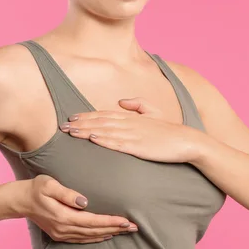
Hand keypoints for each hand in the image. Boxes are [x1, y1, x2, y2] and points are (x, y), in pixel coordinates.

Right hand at [17, 174, 138, 242]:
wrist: (20, 201)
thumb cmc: (36, 188)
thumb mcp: (49, 184)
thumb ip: (67, 193)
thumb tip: (84, 201)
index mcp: (64, 216)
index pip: (93, 221)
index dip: (111, 221)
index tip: (126, 221)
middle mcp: (65, 228)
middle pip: (95, 231)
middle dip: (116, 229)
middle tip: (135, 227)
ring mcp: (62, 233)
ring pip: (90, 236)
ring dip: (109, 234)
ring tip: (125, 231)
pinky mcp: (60, 234)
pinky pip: (82, 239)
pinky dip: (96, 238)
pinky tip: (106, 236)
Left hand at [59, 98, 202, 162]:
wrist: (187, 141)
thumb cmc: (169, 131)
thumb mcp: (154, 113)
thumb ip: (138, 105)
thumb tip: (121, 101)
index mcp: (132, 117)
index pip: (104, 114)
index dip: (86, 115)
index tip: (70, 118)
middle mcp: (130, 124)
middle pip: (100, 121)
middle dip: (80, 123)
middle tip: (62, 126)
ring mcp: (134, 135)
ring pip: (105, 131)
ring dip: (86, 131)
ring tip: (70, 133)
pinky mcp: (139, 147)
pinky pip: (118, 143)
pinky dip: (104, 140)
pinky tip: (92, 139)